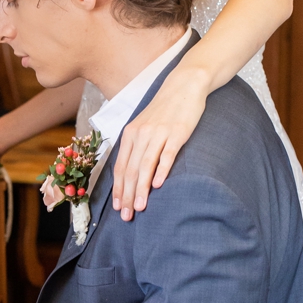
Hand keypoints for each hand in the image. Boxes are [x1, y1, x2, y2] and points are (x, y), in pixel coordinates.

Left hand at [109, 73, 209, 218]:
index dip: (118, 189)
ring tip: (140, 207)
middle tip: (127, 216)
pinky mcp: (177, 133)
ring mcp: (159, 133)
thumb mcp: (145, 125)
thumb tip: (132, 171)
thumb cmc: (166, 109)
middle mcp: (141, 134)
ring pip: (145, 166)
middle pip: (130, 170)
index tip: (118, 208)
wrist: (184, 85)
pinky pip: (166, 155)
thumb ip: (138, 145)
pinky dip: (161, 171)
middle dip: (127, 196)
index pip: (120, 167)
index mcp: (130, 134)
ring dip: (141, 189)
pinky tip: (158, 185)